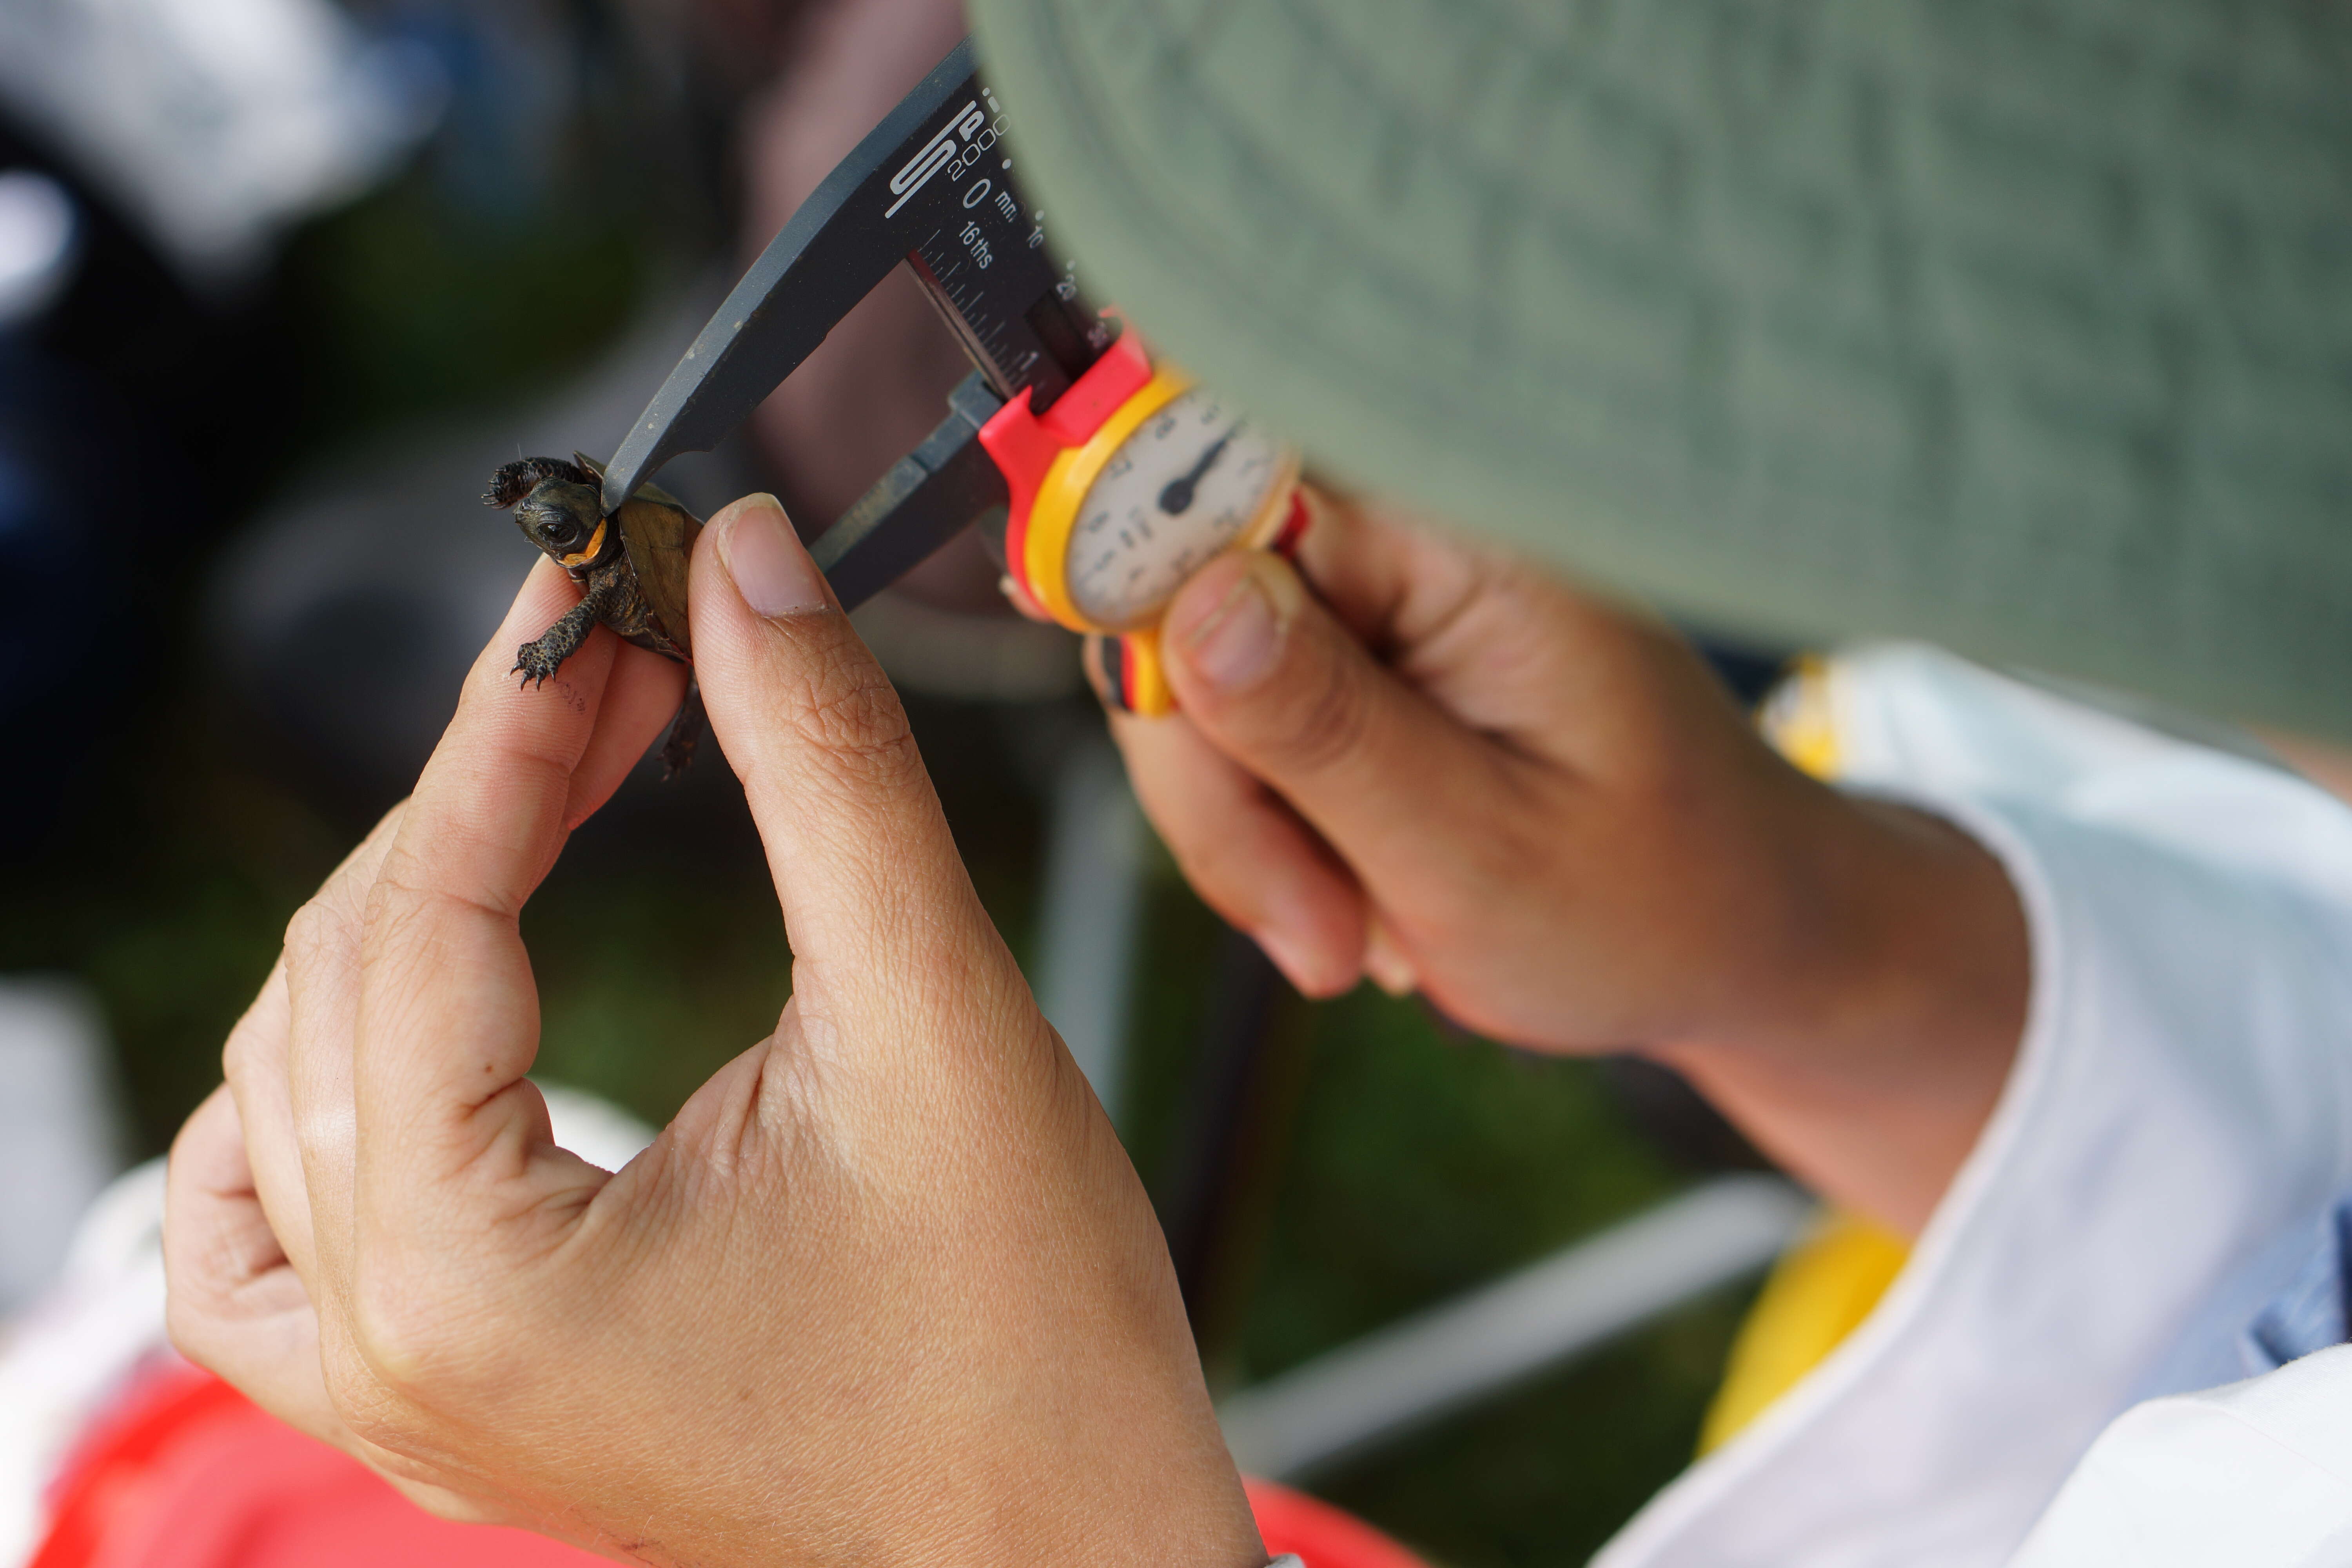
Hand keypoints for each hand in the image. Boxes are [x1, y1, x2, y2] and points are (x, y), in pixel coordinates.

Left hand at [165, 498, 1260, 1566]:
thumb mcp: (935, 1021)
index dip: (508, 728)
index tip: (595, 597)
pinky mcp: (460, 1400)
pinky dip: (311, 1097)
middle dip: (479, 796)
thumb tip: (746, 572)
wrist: (1065, 1549)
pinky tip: (391, 1017)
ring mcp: (409, 1397)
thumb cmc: (1025, 1345)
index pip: (421, 918)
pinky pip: (273, 1241)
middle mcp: (394, 1356)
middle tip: (623, 666)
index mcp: (474, 1278)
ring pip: (300, 1081)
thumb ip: (825, 773)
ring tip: (542, 797)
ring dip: (407, 914)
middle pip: (345, 981)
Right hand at [1102, 493, 2028, 1232]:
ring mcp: (1386, 607)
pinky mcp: (1364, 667)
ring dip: (1249, 834)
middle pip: (1185, 605)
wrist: (1738, 943)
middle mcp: (1416, 545)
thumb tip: (1185, 604)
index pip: (1226, 487)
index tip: (1061, 617)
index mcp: (1464, 545)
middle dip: (1216, 786)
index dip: (1124, 552)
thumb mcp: (1480, 851)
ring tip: (1361, 940)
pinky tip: (1366, 900)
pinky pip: (1243, 731)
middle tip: (1314, 939)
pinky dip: (1275, 835)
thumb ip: (1324, 727)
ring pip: (1196, 686)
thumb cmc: (1653, 904)